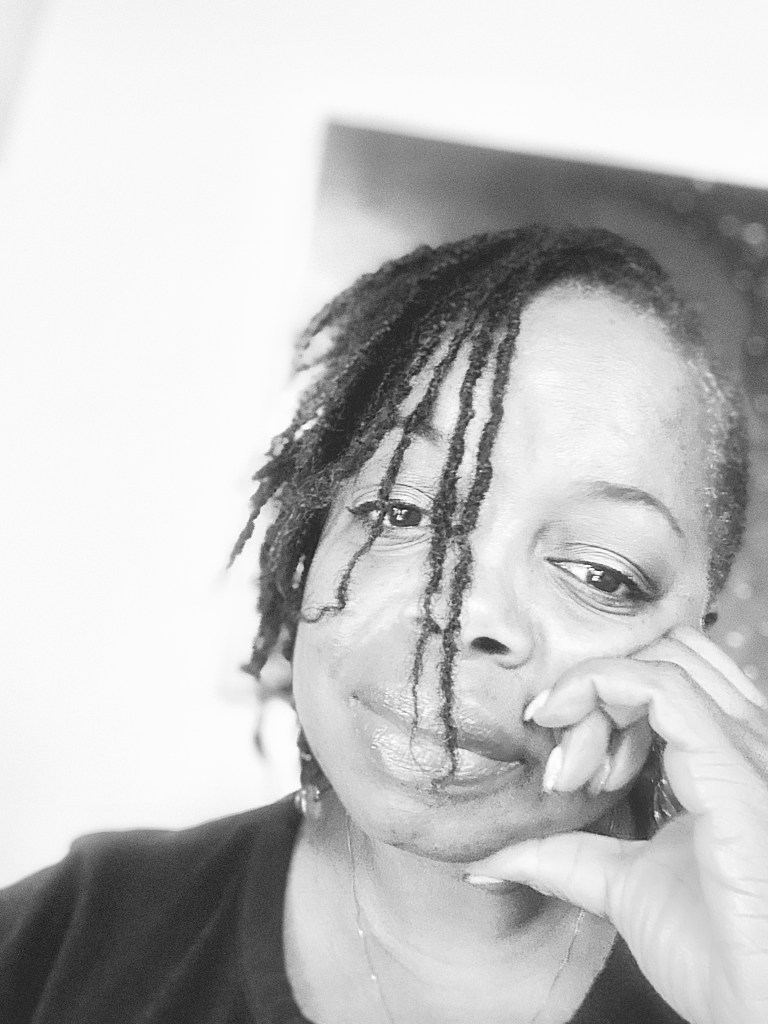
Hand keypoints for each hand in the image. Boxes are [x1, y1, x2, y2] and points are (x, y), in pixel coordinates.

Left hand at [467, 626, 767, 1023]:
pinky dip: (601, 690)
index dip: (599, 690)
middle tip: (557, 748)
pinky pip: (662, 687)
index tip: (547, 737)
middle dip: (597, 684)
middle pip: (662, 651)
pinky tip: (565, 736)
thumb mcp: (620, 883)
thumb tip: (492, 853)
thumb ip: (564, 855)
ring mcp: (745, 749)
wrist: (757, 1009)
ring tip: (562, 750)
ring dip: (593, 688)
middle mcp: (744, 740)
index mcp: (727, 758)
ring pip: (658, 658)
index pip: (664, 674)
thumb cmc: (714, 950)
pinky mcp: (733, 769)